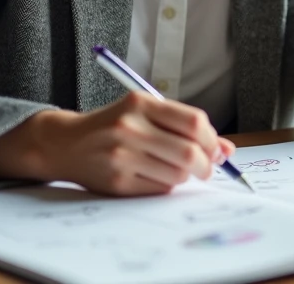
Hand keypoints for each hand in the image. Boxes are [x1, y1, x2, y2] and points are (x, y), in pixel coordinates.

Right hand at [0, 92, 235, 195]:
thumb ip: (183, 126)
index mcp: (139, 103)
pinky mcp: (117, 182)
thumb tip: (227, 150)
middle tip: (205, 168)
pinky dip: (167, 186)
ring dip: (185, 177)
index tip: (214, 148)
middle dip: (206, 165)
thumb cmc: (113, 126)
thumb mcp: (144, 114)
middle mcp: (130, 128)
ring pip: (177, 174)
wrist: (66, 144)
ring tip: (175, 170)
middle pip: (189, 152)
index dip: (211, 139)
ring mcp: (121, 156)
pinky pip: (160, 189)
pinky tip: (155, 176)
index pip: (193, 122)